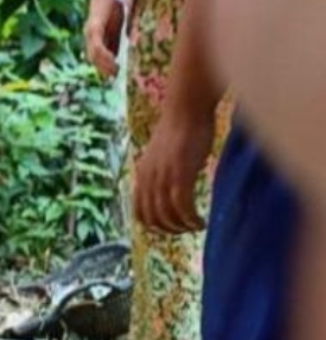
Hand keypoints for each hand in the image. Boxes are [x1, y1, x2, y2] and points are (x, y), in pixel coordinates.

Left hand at [84, 0, 123, 79]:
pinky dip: (104, 56)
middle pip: (92, 60)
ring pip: (93, 56)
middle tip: (114, 78)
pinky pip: (97, 46)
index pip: (94, 60)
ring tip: (115, 72)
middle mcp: (88, 39)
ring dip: (104, 66)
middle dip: (102, 71)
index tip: (112, 79)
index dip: (102, 70)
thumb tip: (116, 62)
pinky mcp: (93, 28)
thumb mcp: (114, 30)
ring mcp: (89, 34)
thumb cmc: (110, 10)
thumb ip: (113, 45)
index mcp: (91, 41)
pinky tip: (112, 61)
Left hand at [134, 111, 214, 232]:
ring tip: (195, 227)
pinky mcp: (180, 174)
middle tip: (186, 230)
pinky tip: (201, 221)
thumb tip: (172, 181)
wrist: (186, 108)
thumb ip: (162, 169)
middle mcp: (148, 179)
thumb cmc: (182, 127)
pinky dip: (190, 219)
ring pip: (167, 215)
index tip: (168, 228)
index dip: (152, 225)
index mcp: (142, 174)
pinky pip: (182, 207)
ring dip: (181, 227)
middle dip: (169, 229)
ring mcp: (163, 177)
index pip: (139, 211)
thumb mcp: (164, 153)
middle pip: (153, 218)